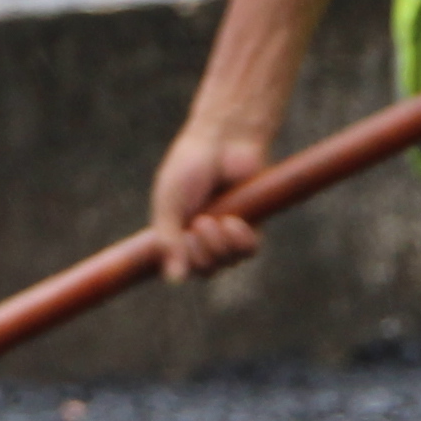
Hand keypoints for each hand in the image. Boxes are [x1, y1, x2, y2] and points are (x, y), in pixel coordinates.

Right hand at [151, 124, 269, 281]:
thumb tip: (175, 280)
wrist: (223, 140)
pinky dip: (242, 241)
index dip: (185, 263)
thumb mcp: (169, 205)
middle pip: (206, 270)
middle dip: (204, 252)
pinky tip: (235, 222)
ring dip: (221, 246)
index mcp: (178, 232)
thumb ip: (168, 242)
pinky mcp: (252, 223)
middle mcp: (202, 236)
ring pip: (228, 262)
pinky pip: (249, 251)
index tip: (185, 239)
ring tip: (219, 219)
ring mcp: (227, 232)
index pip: (183, 268)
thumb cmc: (190, 167)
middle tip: (202, 222)